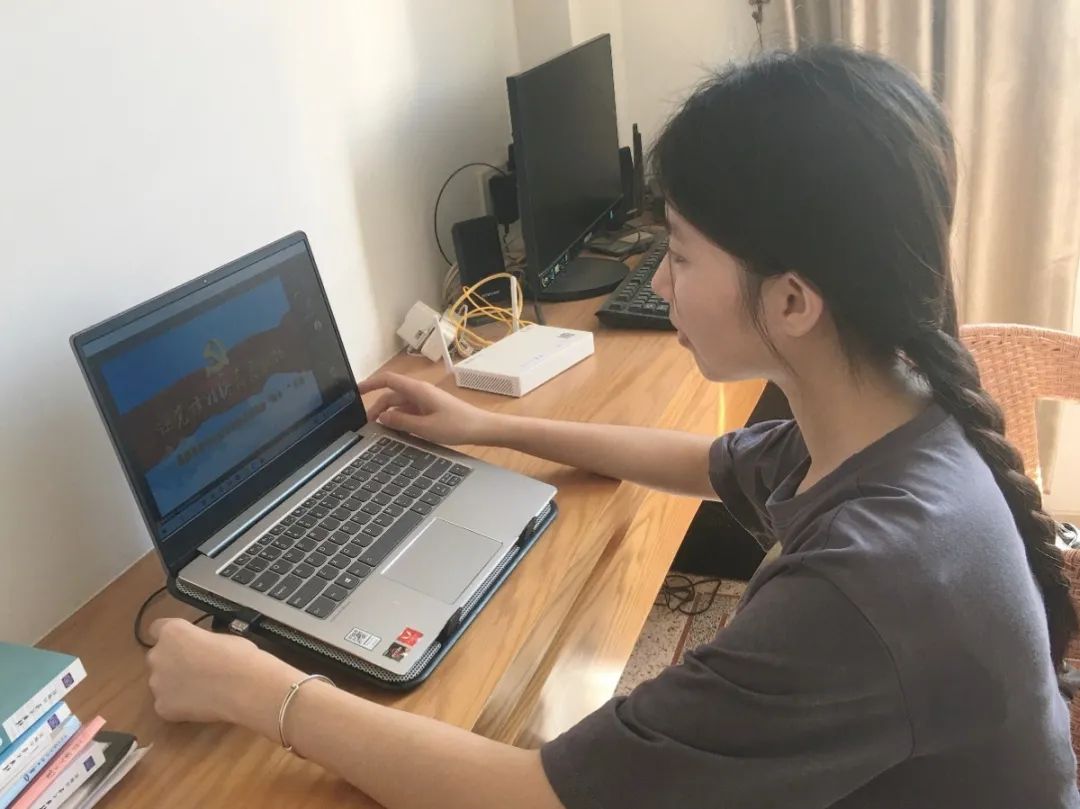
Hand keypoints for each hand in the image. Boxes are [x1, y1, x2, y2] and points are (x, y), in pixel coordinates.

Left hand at [146, 619, 296, 726]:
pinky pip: (167, 703)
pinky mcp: (162, 706)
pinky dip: (179, 705)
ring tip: (201, 690)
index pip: (156, 628)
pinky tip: (200, 704)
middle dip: (171, 661)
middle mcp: (158, 655)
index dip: (170, 637)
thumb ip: (199, 641)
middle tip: (195, 669)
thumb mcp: (219, 636)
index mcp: (172, 632)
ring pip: (161, 682)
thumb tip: (199, 650)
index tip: (181, 643)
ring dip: (175, 683)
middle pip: (157, 656)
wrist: (244, 687)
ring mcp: (157, 683)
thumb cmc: (239, 655)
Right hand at [358, 371, 497, 445]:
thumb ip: (402, 422)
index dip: (370, 383)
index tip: (356, 391)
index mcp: (418, 391)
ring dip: (389, 415)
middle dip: (377, 408)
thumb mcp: (425, 427)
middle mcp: (420, 392)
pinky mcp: (431, 409)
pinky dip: (401, 419)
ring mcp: (426, 401)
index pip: (388, 380)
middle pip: (391, 396)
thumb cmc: (457, 426)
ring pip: (400, 405)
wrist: (482, 429)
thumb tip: (382, 418)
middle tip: (367, 425)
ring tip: (380, 430)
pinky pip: (410, 412)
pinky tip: (397, 431)